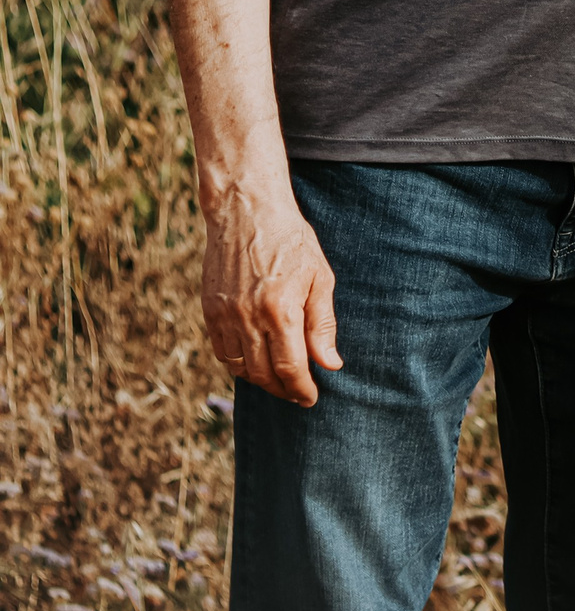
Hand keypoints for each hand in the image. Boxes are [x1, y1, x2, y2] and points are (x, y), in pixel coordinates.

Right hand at [200, 186, 340, 406]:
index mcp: (279, 310)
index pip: (290, 368)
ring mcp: (224, 316)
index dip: (301, 389)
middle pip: (263, 374)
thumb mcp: (320, 277)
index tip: (311, 398)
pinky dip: (238, 365)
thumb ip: (323, 324)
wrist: (246, 212)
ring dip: (260, 382)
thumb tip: (330, 363)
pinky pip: (222, 352)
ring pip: (239, 368)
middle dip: (283, 391)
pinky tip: (255, 363)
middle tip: (299, 395)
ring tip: (280, 383)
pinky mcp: (209, 311)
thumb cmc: (291, 240)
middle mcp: (247, 318)